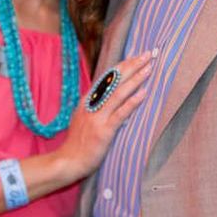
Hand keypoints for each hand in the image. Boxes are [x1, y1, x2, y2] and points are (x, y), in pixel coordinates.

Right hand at [55, 52, 152, 180]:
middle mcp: (92, 105)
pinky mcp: (104, 130)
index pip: (107, 78)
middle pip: (114, 80)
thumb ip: (97, 107)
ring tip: (149, 68)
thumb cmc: (78, 143)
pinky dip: (132, 102)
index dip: (122, 66)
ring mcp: (98, 117)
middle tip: (147, 54)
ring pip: (119, 93)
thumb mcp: (83, 118)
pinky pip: (120, 113)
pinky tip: (143, 93)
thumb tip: (113, 98)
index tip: (135, 57)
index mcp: (88, 100)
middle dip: (132, 66)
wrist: (68, 161)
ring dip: (135, 79)